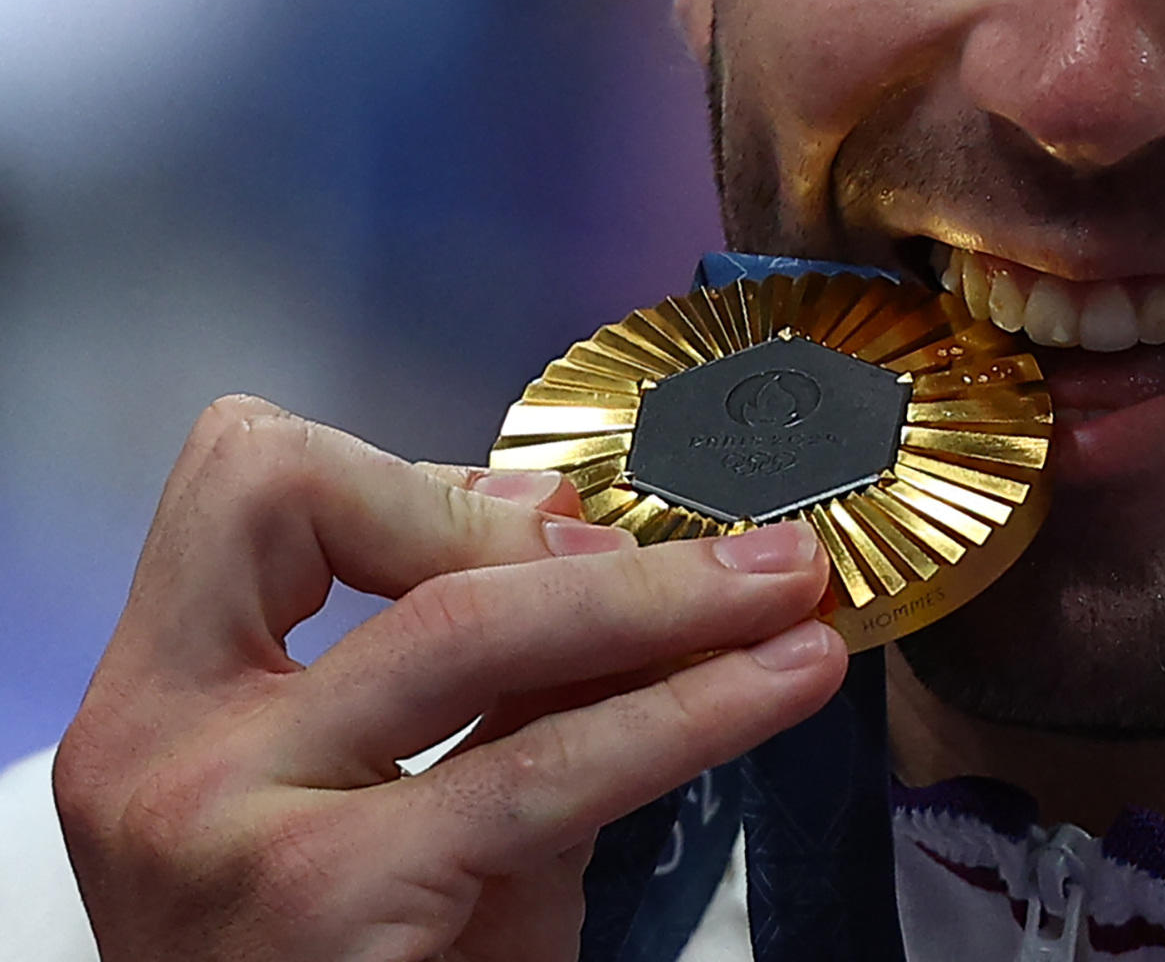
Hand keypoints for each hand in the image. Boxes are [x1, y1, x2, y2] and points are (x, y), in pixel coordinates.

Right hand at [54, 395, 846, 961]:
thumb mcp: (410, 805)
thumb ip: (489, 681)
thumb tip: (610, 550)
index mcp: (158, 703)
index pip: (248, 487)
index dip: (414, 477)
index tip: (550, 522)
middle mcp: (158, 750)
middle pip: (328, 513)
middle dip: (545, 513)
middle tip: (714, 548)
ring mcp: (224, 826)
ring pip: (465, 623)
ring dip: (666, 593)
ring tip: (791, 588)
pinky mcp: (325, 902)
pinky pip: (545, 765)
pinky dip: (692, 709)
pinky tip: (780, 681)